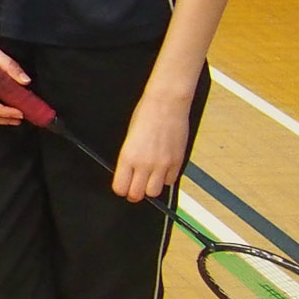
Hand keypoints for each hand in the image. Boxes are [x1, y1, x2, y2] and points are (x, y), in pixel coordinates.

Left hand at [113, 87, 190, 202]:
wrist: (166, 104)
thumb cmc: (145, 115)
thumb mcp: (128, 138)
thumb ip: (128, 159)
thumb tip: (127, 174)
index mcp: (127, 157)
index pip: (121, 187)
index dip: (121, 189)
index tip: (122, 187)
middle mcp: (145, 163)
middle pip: (137, 194)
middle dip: (134, 193)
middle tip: (135, 186)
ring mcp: (163, 164)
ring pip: (154, 192)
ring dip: (150, 188)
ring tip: (149, 178)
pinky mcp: (178, 162)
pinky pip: (170, 181)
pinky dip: (165, 179)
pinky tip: (162, 169)